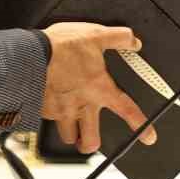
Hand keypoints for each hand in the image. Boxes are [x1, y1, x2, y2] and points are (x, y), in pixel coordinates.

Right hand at [41, 22, 150, 153]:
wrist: (31, 54)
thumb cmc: (62, 47)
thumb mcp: (95, 35)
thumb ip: (118, 38)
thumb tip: (134, 40)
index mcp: (100, 89)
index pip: (127, 111)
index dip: (140, 126)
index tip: (148, 137)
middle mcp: (82, 105)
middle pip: (91, 140)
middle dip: (91, 143)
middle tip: (91, 139)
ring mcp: (61, 111)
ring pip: (68, 136)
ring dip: (70, 133)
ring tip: (71, 127)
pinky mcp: (43, 110)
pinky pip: (48, 121)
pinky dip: (51, 117)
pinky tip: (50, 106)